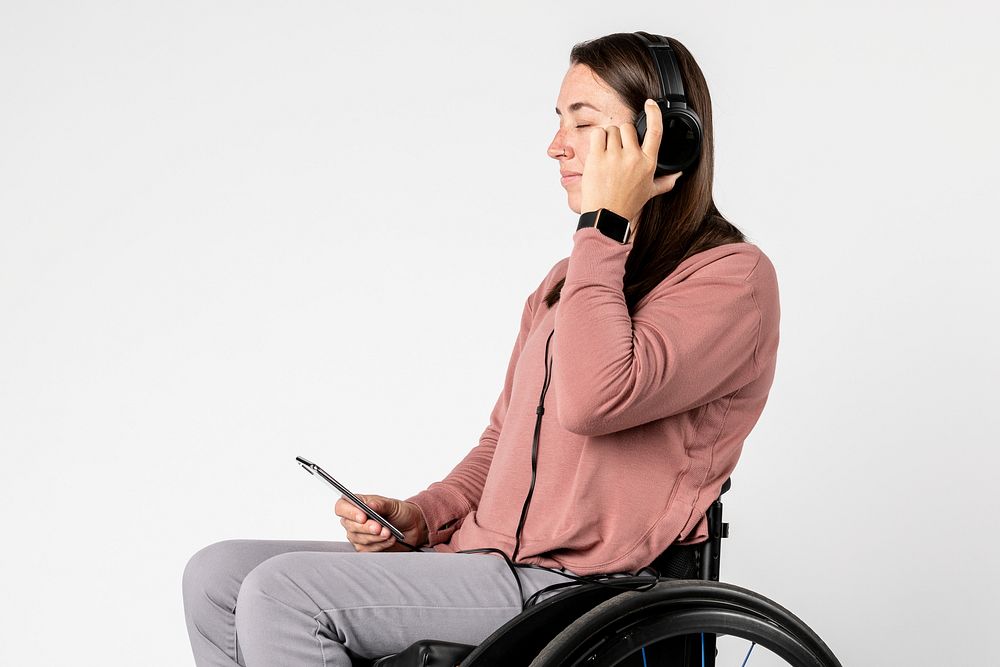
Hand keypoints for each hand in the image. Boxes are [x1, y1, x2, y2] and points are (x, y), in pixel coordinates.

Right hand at [335, 494, 428, 551]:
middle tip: (379, 527)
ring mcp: (358, 535)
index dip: (349, 512)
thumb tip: (369, 505)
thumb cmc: (400, 513)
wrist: (412, 527)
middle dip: (366, 527)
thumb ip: (380, 504)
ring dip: (375, 537)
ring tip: (388, 532)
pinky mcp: (365, 548)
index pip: (341, 507)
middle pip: (349, 525)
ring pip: (358, 539)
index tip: (362, 516)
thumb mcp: (393, 505)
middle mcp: (354, 520)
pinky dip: (380, 545)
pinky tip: (390, 539)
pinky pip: (367, 550)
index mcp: (357, 505)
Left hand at [580, 99, 682, 223]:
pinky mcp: (597, 158)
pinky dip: (597, 138)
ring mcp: (614, 157)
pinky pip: (598, 134)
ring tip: (607, 154)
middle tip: (617, 150)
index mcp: (647, 163)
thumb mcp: (650, 192)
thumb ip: (665, 181)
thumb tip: (678, 175)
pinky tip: (598, 150)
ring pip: (612, 130)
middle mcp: (633, 157)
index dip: (654, 114)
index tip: (650, 104)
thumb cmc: (627, 204)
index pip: (655, 131)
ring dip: (608, 138)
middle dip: (622, 135)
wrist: (607, 216)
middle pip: (628, 127)